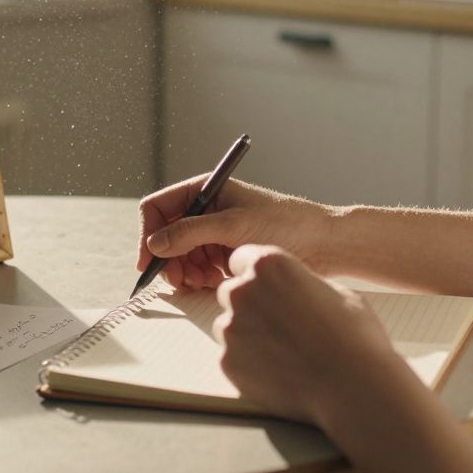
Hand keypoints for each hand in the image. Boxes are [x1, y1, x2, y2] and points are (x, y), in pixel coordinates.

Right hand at [137, 176, 334, 289]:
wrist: (324, 243)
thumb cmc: (285, 223)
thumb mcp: (233, 225)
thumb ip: (191, 232)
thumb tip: (154, 244)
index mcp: (205, 190)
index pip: (159, 207)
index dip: (149, 233)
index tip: (149, 261)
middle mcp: (206, 209)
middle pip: (167, 235)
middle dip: (169, 258)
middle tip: (178, 280)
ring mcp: (215, 232)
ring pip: (181, 254)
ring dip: (185, 270)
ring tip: (201, 282)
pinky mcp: (226, 252)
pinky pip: (199, 266)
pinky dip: (200, 277)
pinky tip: (214, 282)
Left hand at [212, 245, 396, 422]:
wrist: (354, 388)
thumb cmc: (354, 337)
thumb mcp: (336, 292)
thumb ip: (302, 284)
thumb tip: (293, 289)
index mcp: (269, 266)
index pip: (241, 259)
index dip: (256, 276)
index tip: (268, 289)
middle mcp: (242, 292)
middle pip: (231, 292)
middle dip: (249, 304)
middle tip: (279, 324)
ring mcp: (232, 328)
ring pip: (228, 326)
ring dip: (247, 334)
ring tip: (283, 351)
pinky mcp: (228, 362)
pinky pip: (231, 356)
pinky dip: (248, 363)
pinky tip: (278, 371)